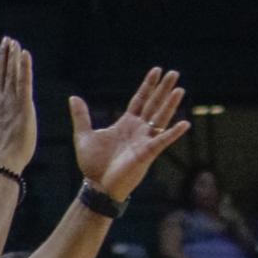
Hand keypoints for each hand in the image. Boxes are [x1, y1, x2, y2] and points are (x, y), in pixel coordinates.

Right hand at [0, 37, 36, 173]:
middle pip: (1, 73)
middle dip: (3, 55)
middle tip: (6, 40)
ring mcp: (10, 102)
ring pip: (12, 74)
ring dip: (13, 56)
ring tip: (14, 42)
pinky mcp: (23, 106)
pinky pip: (24, 82)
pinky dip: (25, 67)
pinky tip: (25, 54)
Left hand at [69, 66, 190, 201]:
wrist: (97, 186)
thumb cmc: (93, 164)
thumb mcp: (84, 136)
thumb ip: (81, 117)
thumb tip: (73, 98)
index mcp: (126, 123)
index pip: (140, 100)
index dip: (148, 85)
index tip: (157, 70)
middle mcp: (138, 130)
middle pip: (154, 104)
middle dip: (163, 89)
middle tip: (174, 73)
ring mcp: (144, 141)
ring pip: (160, 119)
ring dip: (170, 105)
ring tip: (179, 90)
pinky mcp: (147, 154)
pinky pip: (162, 141)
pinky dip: (173, 133)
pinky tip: (185, 124)